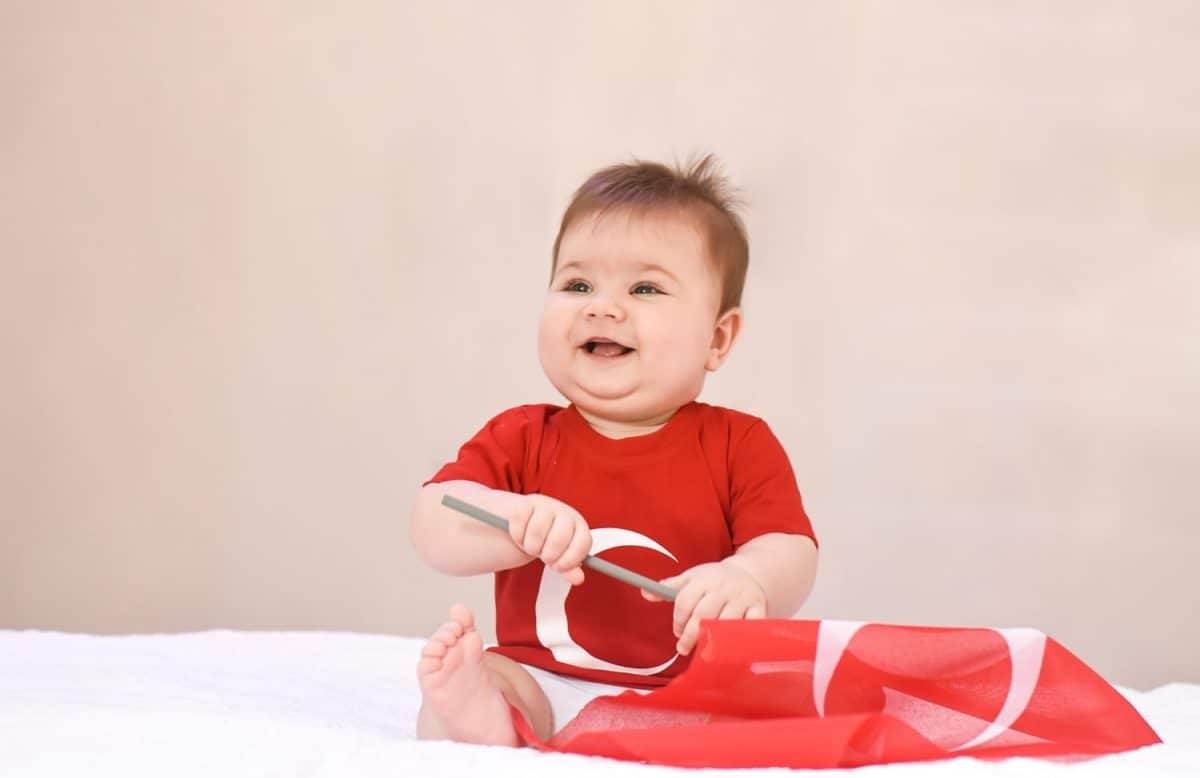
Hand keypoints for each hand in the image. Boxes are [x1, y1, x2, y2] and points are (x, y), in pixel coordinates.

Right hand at [496, 493, 591, 585]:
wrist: (520, 523)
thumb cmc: (543, 541)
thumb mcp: (557, 556)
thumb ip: (568, 568)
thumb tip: (578, 578)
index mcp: (578, 525)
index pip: (583, 542)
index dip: (571, 559)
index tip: (559, 567)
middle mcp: (564, 512)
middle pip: (559, 539)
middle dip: (547, 554)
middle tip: (542, 554)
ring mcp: (544, 505)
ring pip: (537, 532)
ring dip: (530, 546)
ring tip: (531, 544)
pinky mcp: (524, 504)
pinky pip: (519, 525)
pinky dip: (518, 536)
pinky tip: (520, 534)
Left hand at [642, 559, 765, 655]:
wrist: (748, 572)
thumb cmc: (713, 579)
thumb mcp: (691, 578)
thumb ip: (669, 587)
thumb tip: (645, 592)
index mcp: (703, 579)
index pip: (685, 600)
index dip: (678, 619)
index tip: (676, 632)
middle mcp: (723, 588)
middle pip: (703, 614)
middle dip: (690, 634)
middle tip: (682, 648)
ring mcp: (742, 598)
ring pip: (726, 622)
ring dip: (714, 638)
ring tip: (705, 650)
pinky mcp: (758, 607)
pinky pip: (752, 625)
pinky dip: (742, 637)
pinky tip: (731, 647)